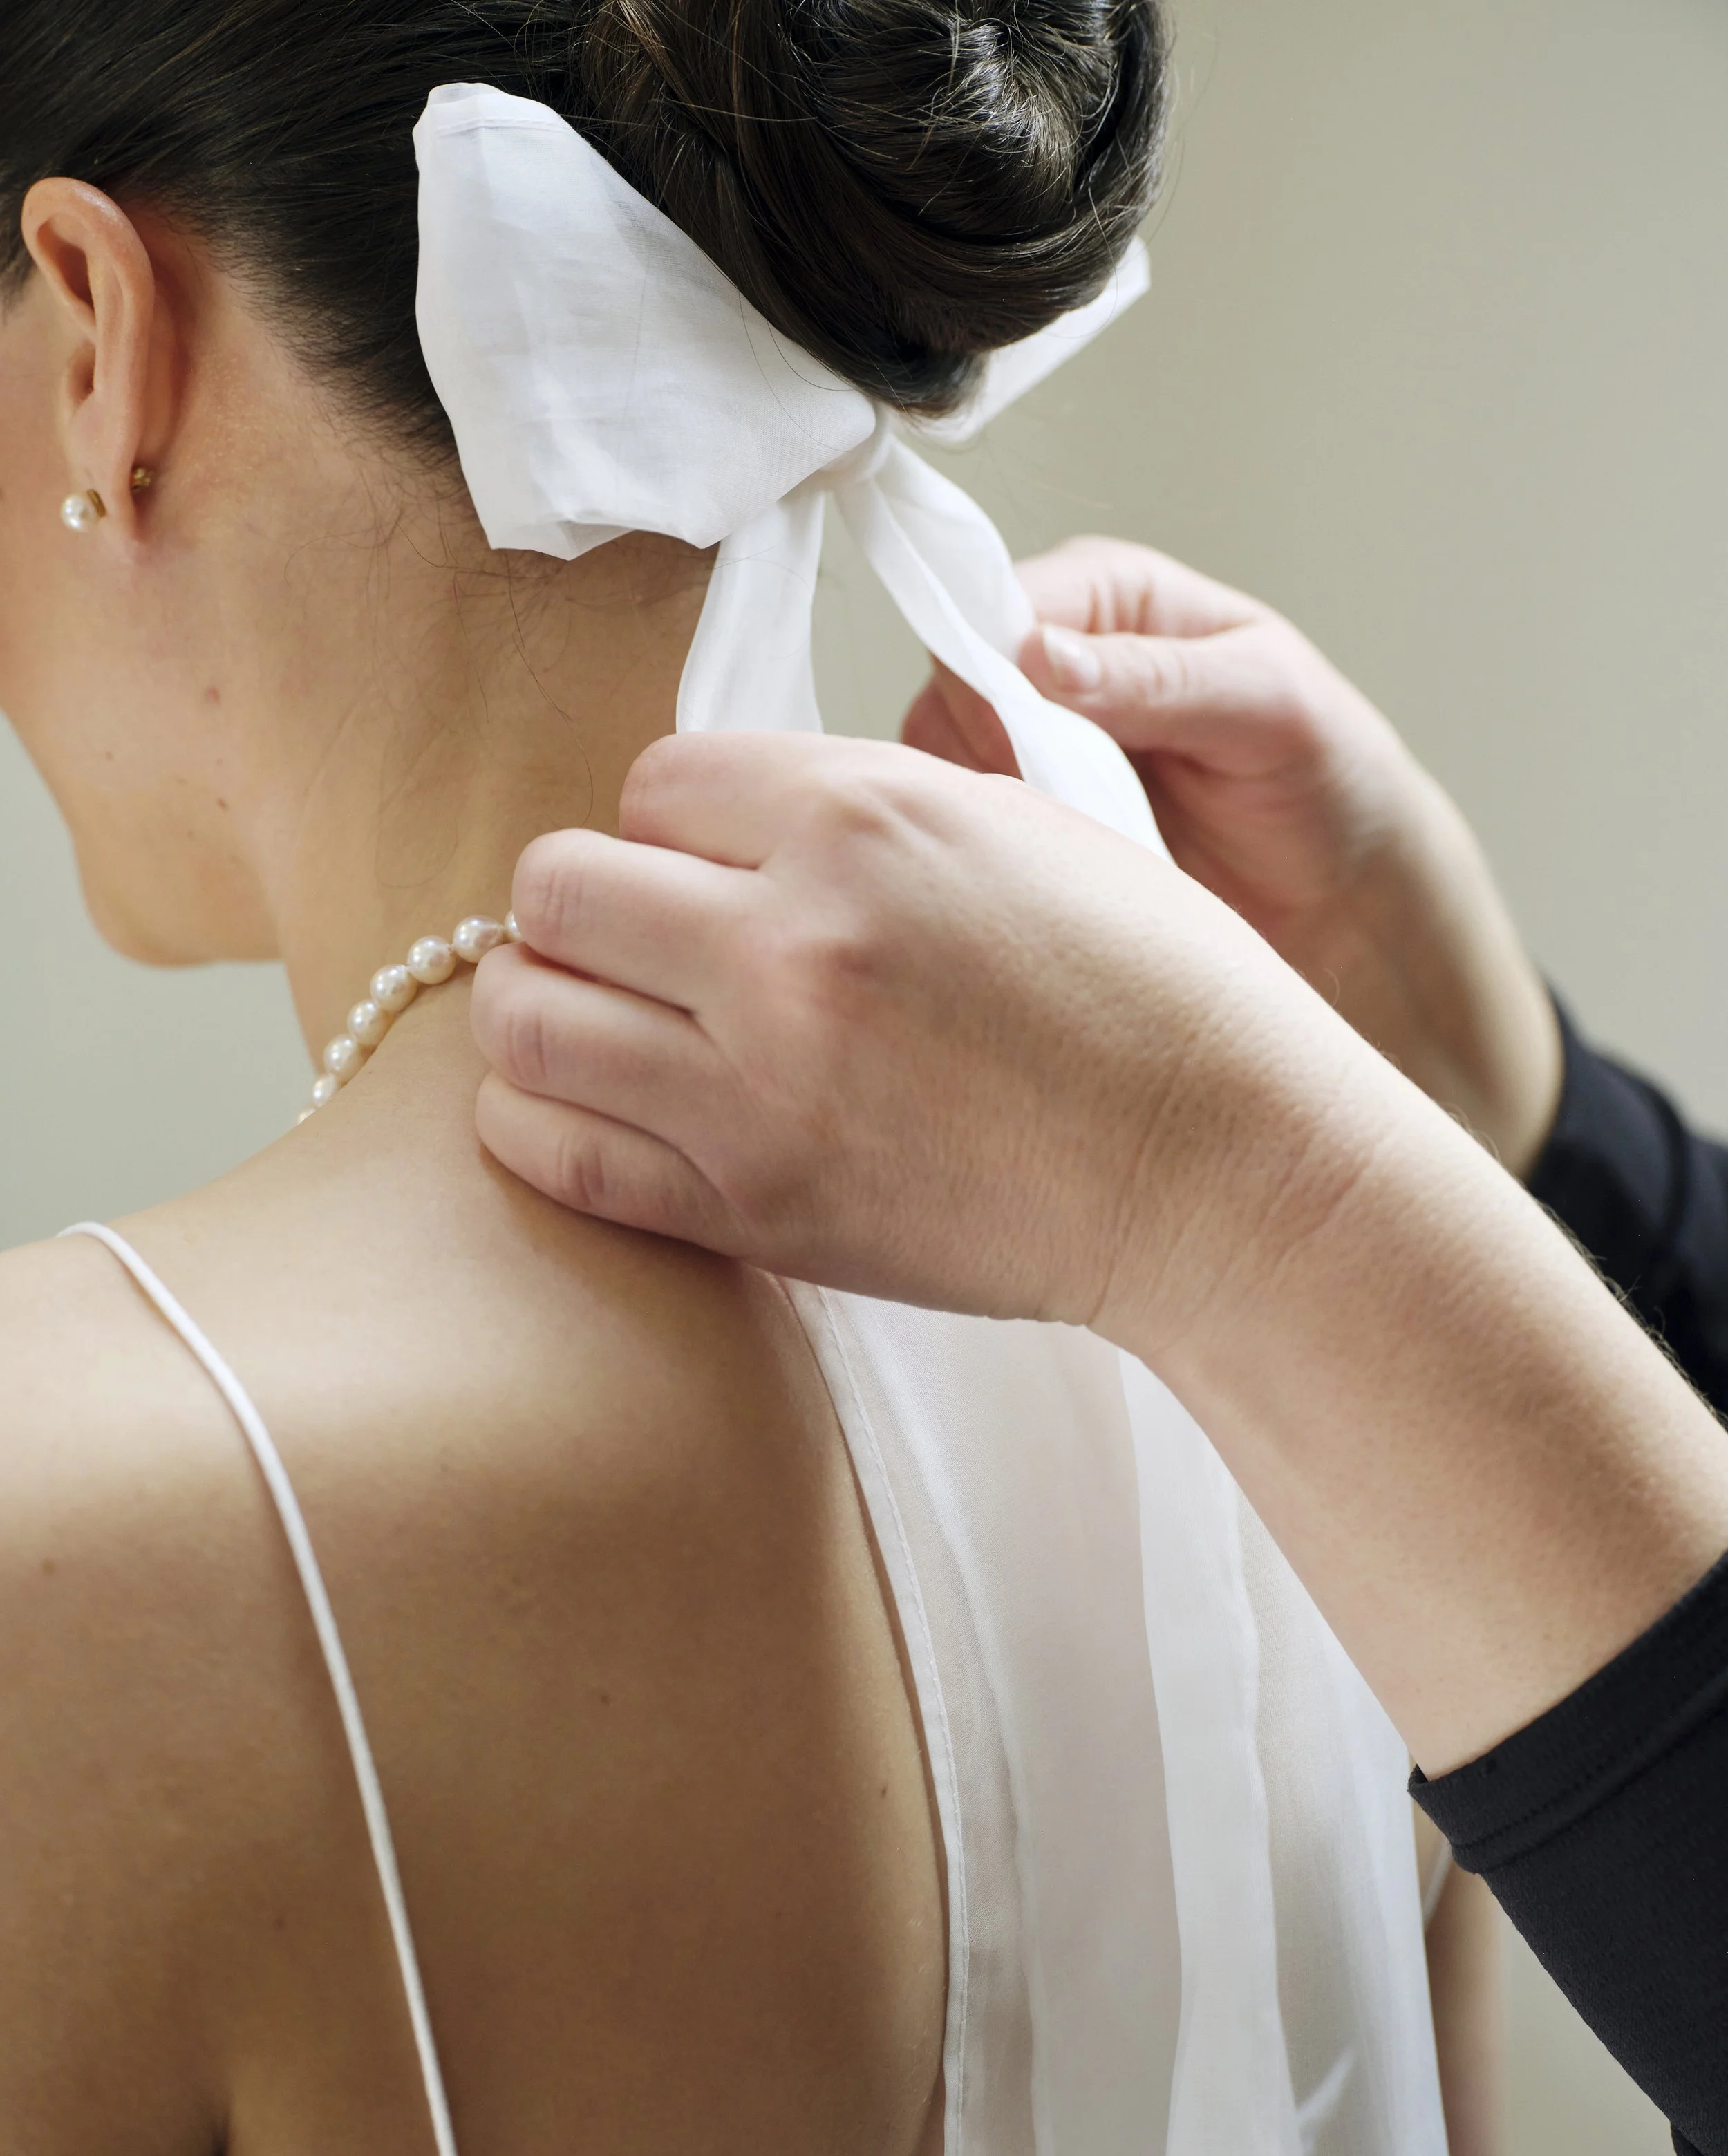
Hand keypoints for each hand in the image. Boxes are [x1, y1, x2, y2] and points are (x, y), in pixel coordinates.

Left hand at [471, 730, 1366, 1352]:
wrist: (1218, 1168)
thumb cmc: (1149, 992)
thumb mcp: (1018, 826)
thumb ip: (853, 804)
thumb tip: (719, 819)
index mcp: (864, 818)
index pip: (654, 780)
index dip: (673, 823)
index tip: (708, 866)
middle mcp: (790, 943)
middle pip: (557, 884)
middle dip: (584, 903)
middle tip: (633, 941)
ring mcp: (760, 1087)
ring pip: (524, 1017)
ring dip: (544, 1007)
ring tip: (598, 1021)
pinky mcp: (754, 1210)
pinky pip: (556, 1153)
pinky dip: (542, 1122)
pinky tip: (593, 1108)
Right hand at [904, 535, 1562, 1173]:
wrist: (1344, 900)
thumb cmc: (1328, 781)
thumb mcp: (1266, 707)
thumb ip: (1157, 677)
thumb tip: (1040, 656)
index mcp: (1111, 596)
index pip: (994, 609)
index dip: (992, 676)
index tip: (1028, 745)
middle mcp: (1056, 662)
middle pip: (950, 689)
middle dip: (987, 753)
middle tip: (1059, 812)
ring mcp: (1032, 748)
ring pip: (943, 769)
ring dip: (991, 816)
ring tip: (1072, 852)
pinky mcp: (1026, 826)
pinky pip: (965, 836)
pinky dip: (993, 862)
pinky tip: (1051, 883)